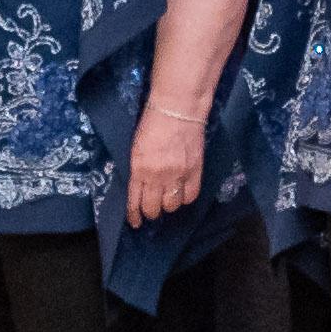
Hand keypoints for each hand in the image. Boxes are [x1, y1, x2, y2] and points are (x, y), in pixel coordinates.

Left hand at [124, 89, 206, 225]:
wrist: (178, 109)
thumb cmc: (152, 123)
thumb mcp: (137, 148)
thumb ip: (138, 170)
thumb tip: (140, 188)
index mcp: (139, 169)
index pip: (135, 202)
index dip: (135, 216)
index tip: (136, 222)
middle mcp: (157, 176)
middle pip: (154, 208)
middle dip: (151, 211)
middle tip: (153, 206)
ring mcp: (178, 175)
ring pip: (172, 205)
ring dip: (168, 204)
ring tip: (168, 196)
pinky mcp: (195, 171)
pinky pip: (190, 196)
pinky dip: (185, 198)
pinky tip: (182, 192)